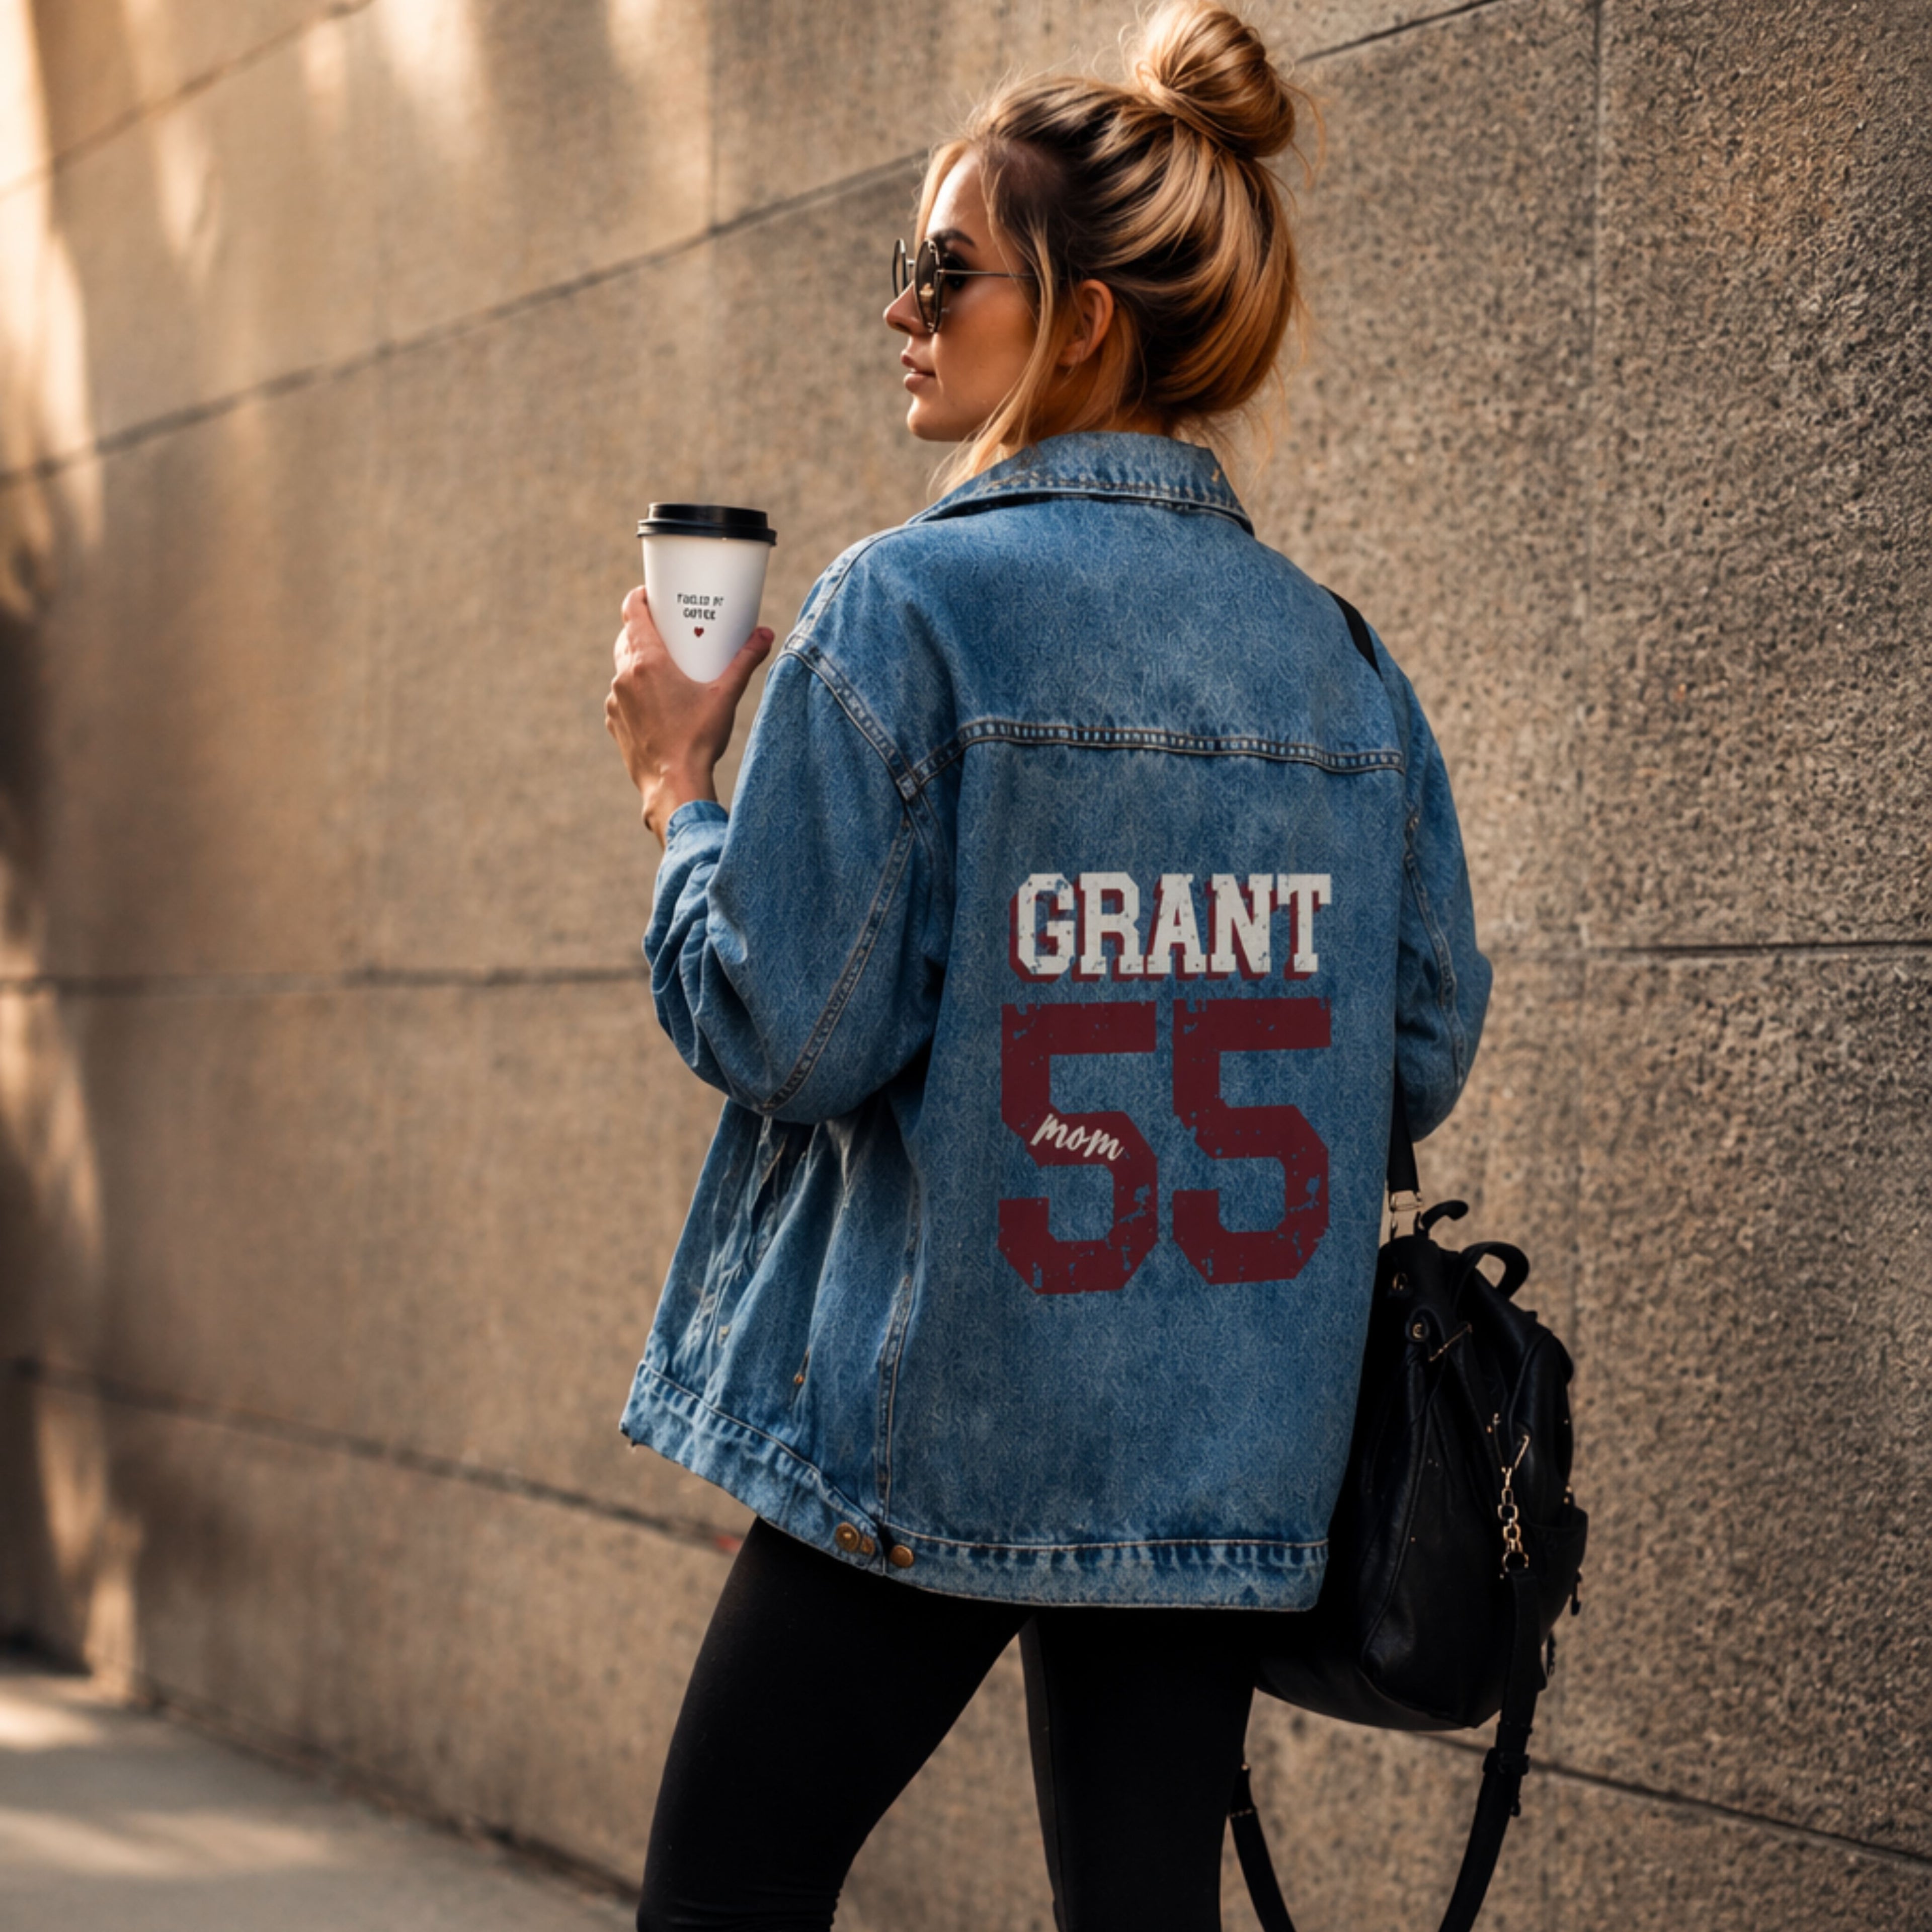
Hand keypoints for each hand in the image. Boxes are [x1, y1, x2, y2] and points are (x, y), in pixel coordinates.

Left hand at [605, 586, 774, 843]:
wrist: (673, 785)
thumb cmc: (698, 739)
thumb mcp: (726, 695)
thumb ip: (745, 660)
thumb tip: (766, 634)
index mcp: (647, 661)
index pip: (632, 611)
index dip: (640, 597)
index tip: (652, 593)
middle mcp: (624, 676)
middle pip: (628, 637)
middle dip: (645, 630)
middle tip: (669, 632)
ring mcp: (616, 701)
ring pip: (624, 668)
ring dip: (640, 663)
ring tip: (666, 670)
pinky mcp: (614, 722)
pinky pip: (622, 696)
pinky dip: (636, 692)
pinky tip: (658, 703)